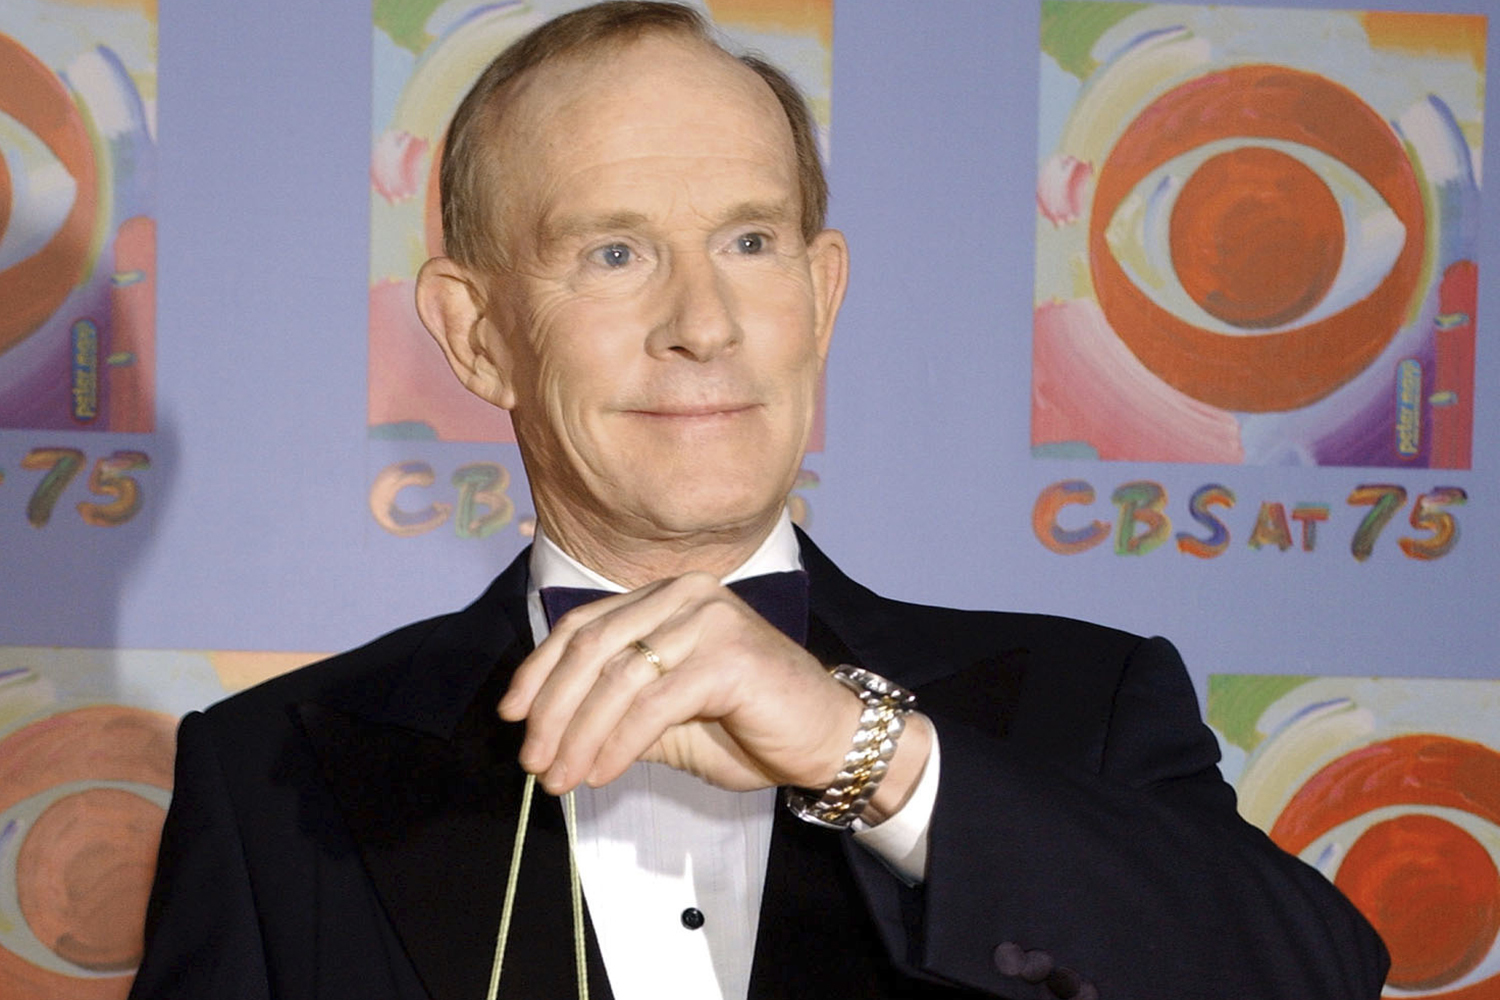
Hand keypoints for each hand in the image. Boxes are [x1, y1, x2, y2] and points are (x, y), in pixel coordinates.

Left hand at [499, 571, 869, 795]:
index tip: (511, 714)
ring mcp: (709, 620)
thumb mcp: (667, 715)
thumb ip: (616, 708)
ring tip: (560, 779)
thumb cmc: (751, 726)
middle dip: (552, 710)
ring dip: (578, 735)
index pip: (583, 624)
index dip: (538, 670)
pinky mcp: (728, 656)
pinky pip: (653, 703)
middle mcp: (686, 594)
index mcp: (667, 596)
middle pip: (592, 647)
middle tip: (533, 761)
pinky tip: (601, 772)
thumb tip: (548, 729)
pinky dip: (618, 743)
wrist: (828, 740)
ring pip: (618, 678)